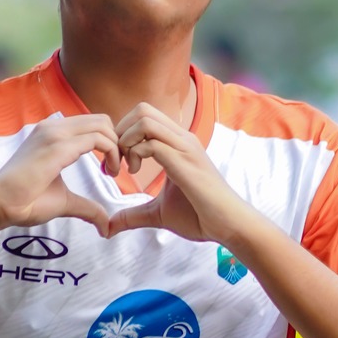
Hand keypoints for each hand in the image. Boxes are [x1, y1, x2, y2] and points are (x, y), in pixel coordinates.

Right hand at [0, 112, 119, 234]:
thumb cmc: (25, 201)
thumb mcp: (65, 200)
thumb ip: (87, 207)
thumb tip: (106, 226)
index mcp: (53, 133)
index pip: (92, 124)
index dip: (109, 143)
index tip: (110, 168)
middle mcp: (54, 127)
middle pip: (101, 120)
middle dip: (117, 142)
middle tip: (116, 169)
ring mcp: (55, 133)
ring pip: (102, 125)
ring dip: (116, 147)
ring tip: (112, 172)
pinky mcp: (58, 146)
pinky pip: (97, 139)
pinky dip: (111, 153)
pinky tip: (107, 173)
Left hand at [104, 103, 253, 246]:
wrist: (229, 225)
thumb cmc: (200, 217)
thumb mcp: (158, 214)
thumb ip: (133, 215)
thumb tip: (108, 228)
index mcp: (177, 144)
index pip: (144, 116)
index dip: (123, 134)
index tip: (117, 162)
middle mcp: (182, 138)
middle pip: (142, 109)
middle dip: (120, 131)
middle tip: (117, 160)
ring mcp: (185, 147)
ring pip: (145, 119)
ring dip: (126, 140)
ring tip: (126, 167)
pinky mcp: (185, 161)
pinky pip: (151, 143)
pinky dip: (134, 154)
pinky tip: (134, 173)